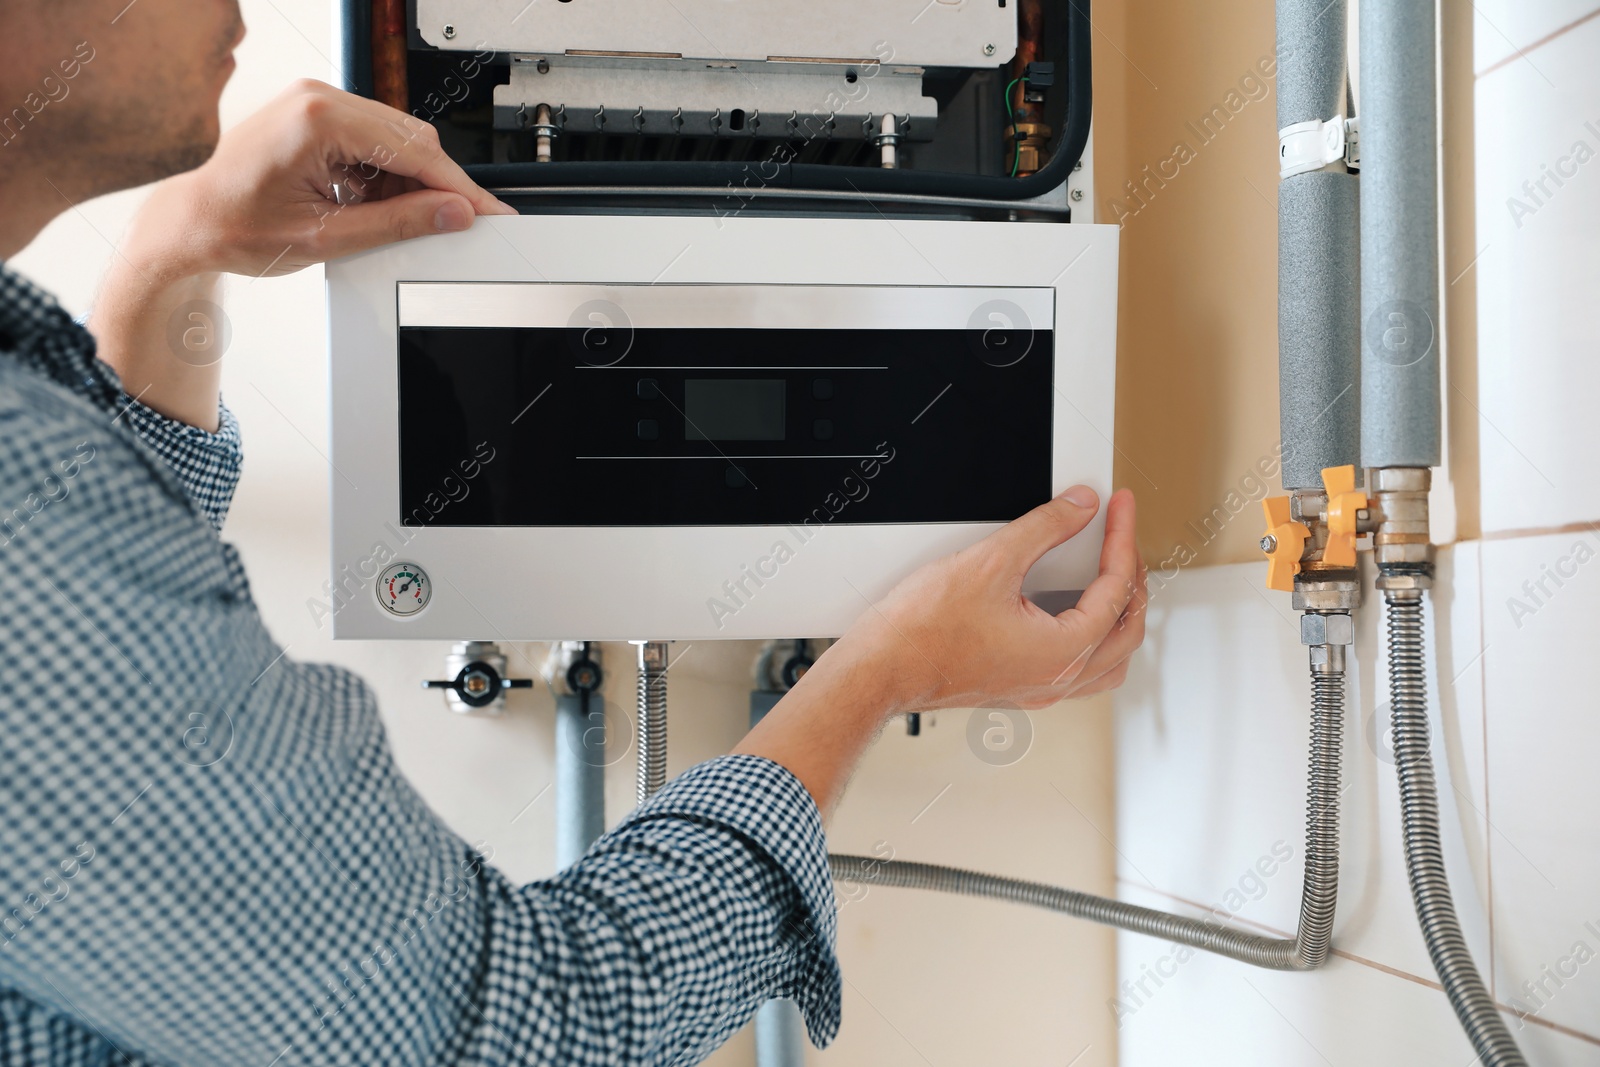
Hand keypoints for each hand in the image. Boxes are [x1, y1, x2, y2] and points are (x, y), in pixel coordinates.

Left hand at [92, 79, 513, 429]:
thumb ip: (398, 223)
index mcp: (318, 119)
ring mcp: (315, 101)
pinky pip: (373, 139)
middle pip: (411, 138)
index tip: (485, 212)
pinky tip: (372, 205)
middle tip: (454, 226)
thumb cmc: (235, 226)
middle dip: (436, 186)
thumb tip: (450, 213)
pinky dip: (384, 176)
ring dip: (408, 183)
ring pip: (396, 139)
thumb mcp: (327, 236)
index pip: (414, 151)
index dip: (457, 188)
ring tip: (392, 223)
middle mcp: (317, 97)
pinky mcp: (315, 113)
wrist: (191, 221)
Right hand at [734, 487, 1144, 819]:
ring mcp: (1040, 690)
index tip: (1120, 509)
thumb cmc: (922, 632)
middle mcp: (1058, 680)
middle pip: (1126, 629)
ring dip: (1118, 617)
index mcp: (1063, 653)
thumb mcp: (991, 562)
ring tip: (1110, 576)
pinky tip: (1072, 613)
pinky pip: (1079, 671)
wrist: (881, 669)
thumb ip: (1045, 528)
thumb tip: (1079, 507)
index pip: (1116, 589)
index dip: (1122, 539)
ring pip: (1108, 660)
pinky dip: (1091, 639)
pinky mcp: (1019, 690)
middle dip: (1130, 576)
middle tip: (1120, 536)